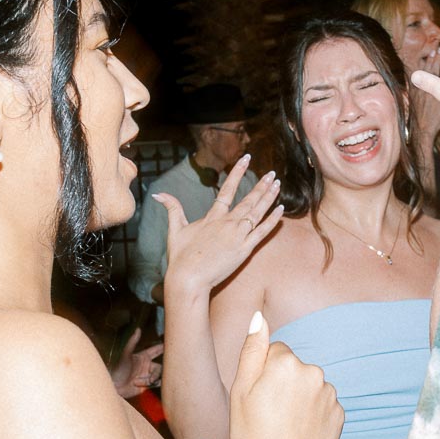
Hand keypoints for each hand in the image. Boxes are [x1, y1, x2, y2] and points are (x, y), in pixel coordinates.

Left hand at [109, 328, 163, 398]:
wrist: (114, 387)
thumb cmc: (118, 370)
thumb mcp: (125, 355)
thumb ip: (133, 342)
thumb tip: (138, 329)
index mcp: (143, 357)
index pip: (156, 350)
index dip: (164, 347)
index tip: (173, 344)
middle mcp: (147, 366)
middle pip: (161, 365)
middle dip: (161, 369)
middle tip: (159, 372)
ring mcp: (147, 375)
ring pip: (160, 375)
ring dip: (154, 377)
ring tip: (146, 381)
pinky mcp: (147, 385)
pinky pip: (157, 383)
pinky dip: (155, 383)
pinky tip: (148, 384)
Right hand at [155, 155, 282, 297]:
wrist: (189, 279)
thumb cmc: (181, 257)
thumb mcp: (175, 230)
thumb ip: (172, 209)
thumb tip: (158, 193)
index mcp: (212, 217)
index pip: (227, 189)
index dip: (237, 173)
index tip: (246, 159)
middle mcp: (227, 223)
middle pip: (248, 199)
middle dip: (261, 185)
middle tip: (272, 173)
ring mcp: (237, 236)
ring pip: (257, 212)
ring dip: (269, 197)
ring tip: (277, 184)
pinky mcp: (245, 250)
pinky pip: (262, 232)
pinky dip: (272, 220)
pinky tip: (281, 209)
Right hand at [229, 312, 341, 438]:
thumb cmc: (253, 435)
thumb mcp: (240, 390)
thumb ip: (252, 350)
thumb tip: (259, 318)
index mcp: (286, 362)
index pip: (275, 352)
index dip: (264, 374)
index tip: (258, 397)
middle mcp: (313, 372)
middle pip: (295, 368)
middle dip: (284, 383)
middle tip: (270, 414)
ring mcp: (329, 394)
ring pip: (310, 387)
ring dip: (300, 399)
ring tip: (285, 426)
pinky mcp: (339, 414)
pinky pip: (323, 406)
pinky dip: (313, 415)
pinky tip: (300, 433)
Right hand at [410, 47, 439, 148]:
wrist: (422, 130)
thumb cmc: (415, 117)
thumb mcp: (408, 101)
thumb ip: (409, 89)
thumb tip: (408, 79)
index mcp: (418, 89)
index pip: (423, 71)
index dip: (428, 60)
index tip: (432, 51)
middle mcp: (428, 90)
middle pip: (434, 70)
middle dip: (438, 59)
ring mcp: (438, 95)